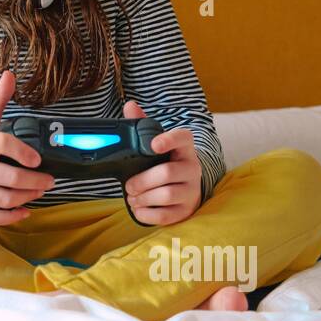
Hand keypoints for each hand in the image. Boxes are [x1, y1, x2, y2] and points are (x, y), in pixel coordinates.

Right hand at [0, 70, 55, 225]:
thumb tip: (10, 74)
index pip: (3, 145)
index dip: (23, 152)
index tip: (38, 159)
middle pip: (11, 179)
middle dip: (36, 181)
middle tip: (50, 180)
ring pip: (6, 199)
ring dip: (29, 197)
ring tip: (40, 191)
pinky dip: (12, 216)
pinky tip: (26, 210)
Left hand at [121, 98, 201, 225]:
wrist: (183, 190)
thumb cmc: (165, 163)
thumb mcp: (155, 145)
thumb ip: (142, 125)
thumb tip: (130, 105)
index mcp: (184, 148)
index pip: (183, 138)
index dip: (169, 139)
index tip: (153, 144)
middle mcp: (192, 168)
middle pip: (167, 173)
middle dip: (142, 180)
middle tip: (128, 186)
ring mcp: (192, 191)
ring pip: (166, 195)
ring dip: (143, 198)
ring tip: (132, 198)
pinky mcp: (186, 210)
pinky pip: (166, 215)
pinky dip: (147, 214)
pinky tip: (139, 209)